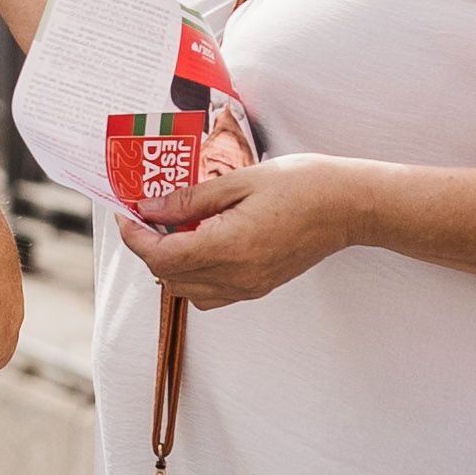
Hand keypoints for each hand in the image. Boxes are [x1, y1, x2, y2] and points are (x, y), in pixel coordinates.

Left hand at [114, 154, 374, 308]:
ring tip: (171, 228)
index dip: (135, 238)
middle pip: (169, 277)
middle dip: (148, 248)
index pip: (162, 257)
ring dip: (169, 264)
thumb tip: (150, 209)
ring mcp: (249, 287)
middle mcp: (238, 276)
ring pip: (187, 291)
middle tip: (145, 216)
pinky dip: (193, 275)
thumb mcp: (239, 181)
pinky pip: (211, 294)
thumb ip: (190, 199)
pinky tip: (199, 244)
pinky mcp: (259, 287)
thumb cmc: (302, 185)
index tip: (126, 215)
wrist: (349, 206)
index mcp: (230, 247)